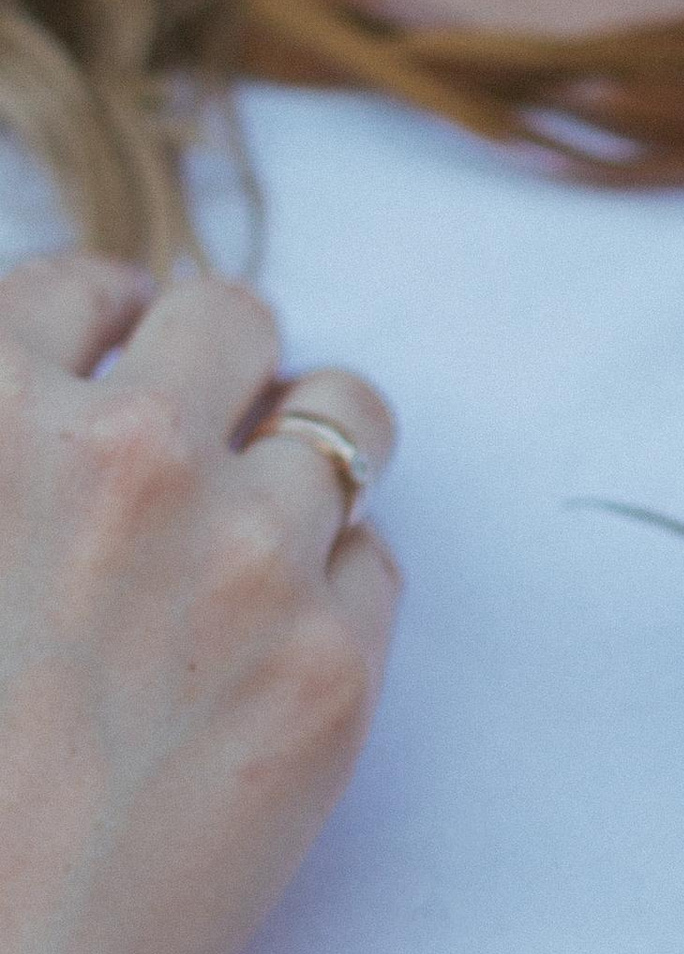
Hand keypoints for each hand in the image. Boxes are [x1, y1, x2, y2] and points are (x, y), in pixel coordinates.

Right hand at [0, 255, 397, 953]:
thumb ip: (4, 454)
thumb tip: (47, 404)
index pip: (83, 288)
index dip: (109, 318)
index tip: (122, 347)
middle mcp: (126, 459)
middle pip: (230, 319)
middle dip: (222, 362)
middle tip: (212, 419)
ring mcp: (246, 557)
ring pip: (345, 418)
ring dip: (311, 449)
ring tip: (277, 507)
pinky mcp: (334, 665)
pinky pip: (376, 560)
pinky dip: (338, 585)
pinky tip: (277, 645)